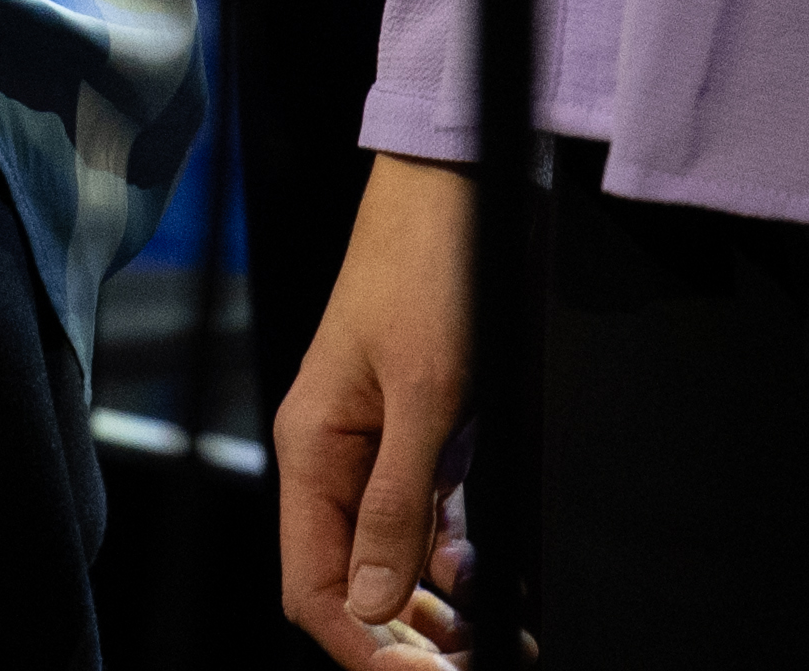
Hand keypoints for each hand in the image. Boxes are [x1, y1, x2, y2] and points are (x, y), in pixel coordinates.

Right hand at [272, 150, 474, 662]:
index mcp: (313, 449)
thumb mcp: (425, 391)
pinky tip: (494, 581)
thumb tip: (374, 606)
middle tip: (472, 665)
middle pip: (352, 586)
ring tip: (496, 634)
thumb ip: (395, 503)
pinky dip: (457, 560)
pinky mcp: (420, 435)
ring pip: (392, 563)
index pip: (313, 588)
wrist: (460, 186)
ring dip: (437, 609)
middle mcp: (336, 458)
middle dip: (406, 640)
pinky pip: (426, 521)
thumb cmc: (430, 266)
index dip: (363, 648)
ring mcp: (378, 448)